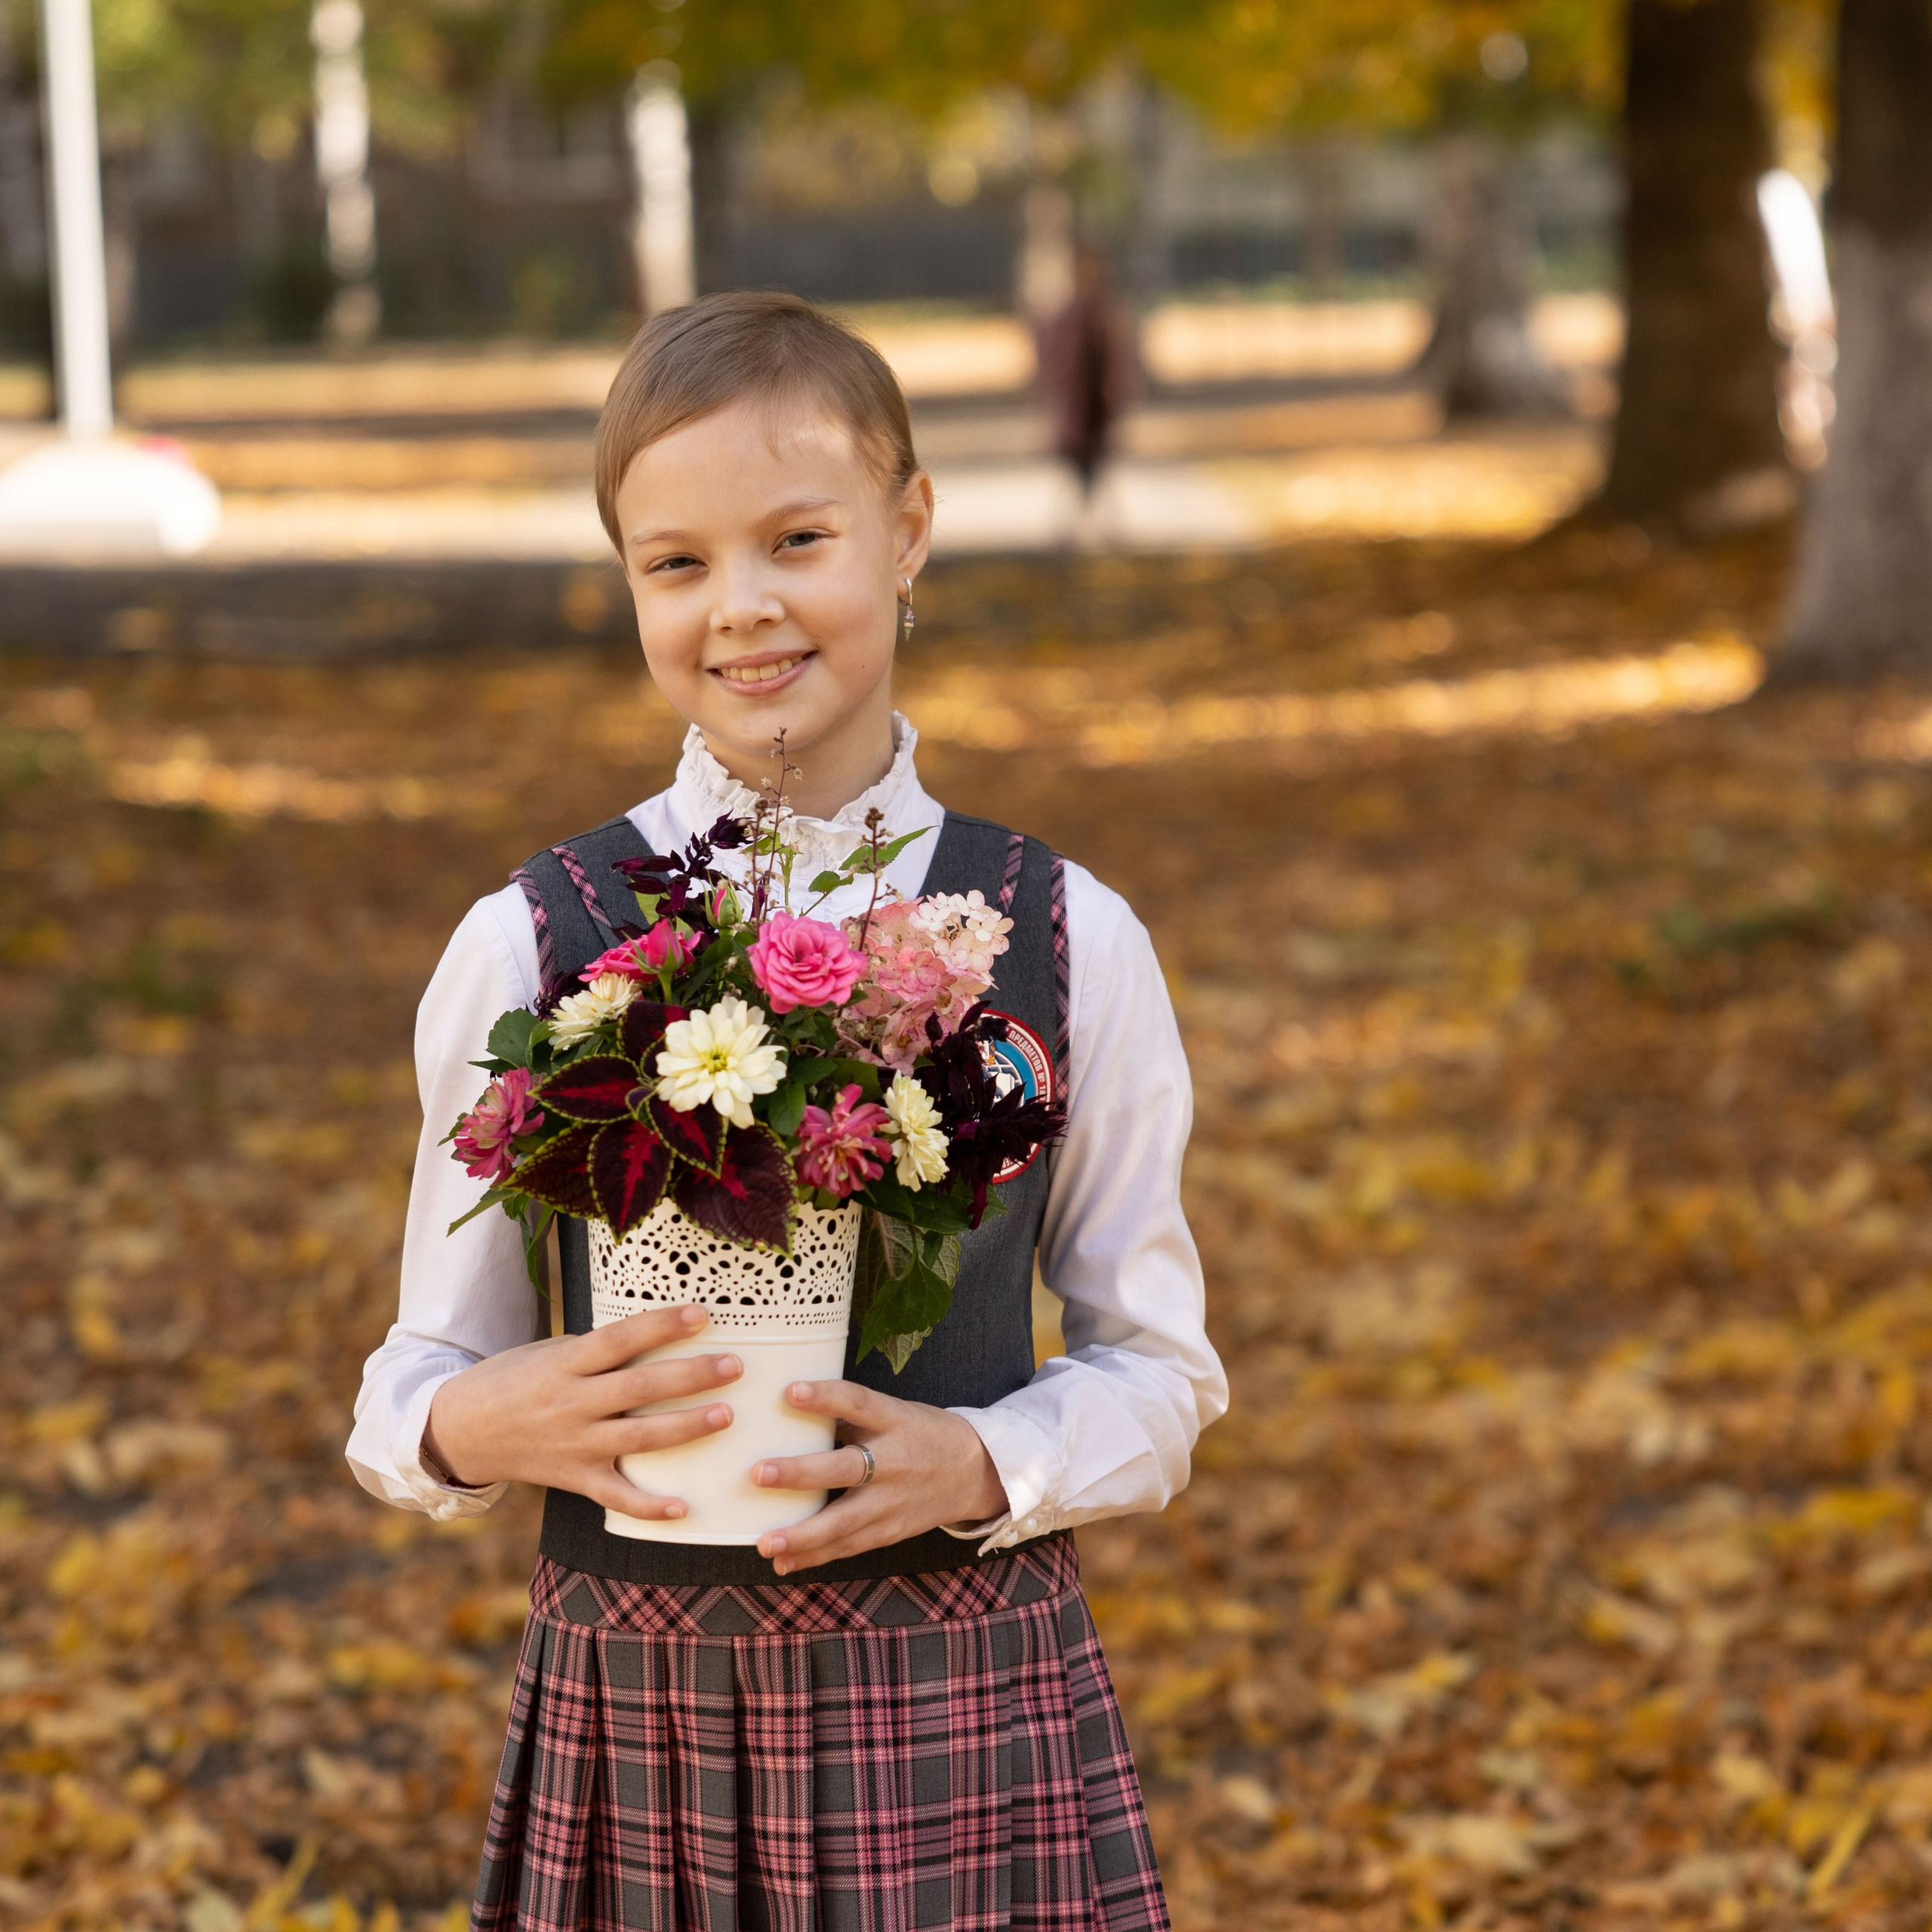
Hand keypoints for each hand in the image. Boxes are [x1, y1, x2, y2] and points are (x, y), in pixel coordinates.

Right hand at [423, 1304, 741, 1519]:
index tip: (703, 1315)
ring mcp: (575, 1445)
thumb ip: (597, 1350)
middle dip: (692, 1376)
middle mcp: (572, 1403)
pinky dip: (650, 1506)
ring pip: (639, 1438)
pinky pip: (616, 1497)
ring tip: (726, 1415)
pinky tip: (685, 1507)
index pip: (621, 1339)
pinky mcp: (574, 1480)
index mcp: (565, 1363)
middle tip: (735, 1366)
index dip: (662, 1325)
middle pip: (640, 1388)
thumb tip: (656, 1334)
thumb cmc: (514, 1379)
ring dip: (686, 1428)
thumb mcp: (549, 1351)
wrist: (461, 1430)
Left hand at [751, 1379, 1008, 1575]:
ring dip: (803, 1535)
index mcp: (896, 1422)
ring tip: (765, 1542)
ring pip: (845, 1521)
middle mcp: (894, 1463)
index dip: (826, 1397)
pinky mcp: (890, 1531)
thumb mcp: (896, 1413)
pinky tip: (784, 1563)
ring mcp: (892, 1502)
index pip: (859, 1404)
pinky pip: (849, 1546)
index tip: (790, 1391)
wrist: (974, 1473)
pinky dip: (816, 1556)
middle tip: (760, 1473)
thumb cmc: (923, 1434)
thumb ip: (851, 1416)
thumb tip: (791, 1411)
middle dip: (801, 1473)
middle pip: (846, 1468)